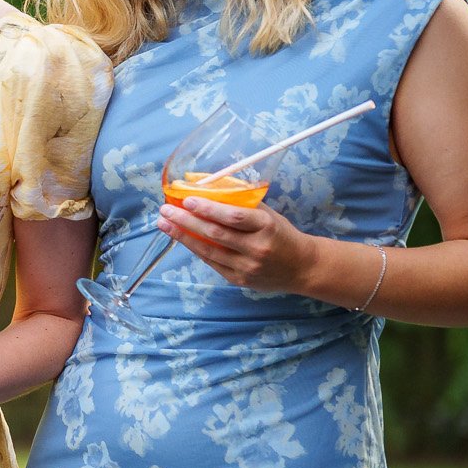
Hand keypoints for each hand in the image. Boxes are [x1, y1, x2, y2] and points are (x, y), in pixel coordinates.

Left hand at [155, 196, 316, 294]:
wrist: (304, 267)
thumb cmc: (281, 234)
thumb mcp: (268, 215)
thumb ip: (242, 204)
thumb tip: (208, 187)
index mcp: (267, 226)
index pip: (234, 217)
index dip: (208, 208)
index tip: (186, 199)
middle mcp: (257, 248)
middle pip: (215, 234)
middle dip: (186, 221)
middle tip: (165, 210)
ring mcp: (247, 266)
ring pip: (208, 250)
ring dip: (183, 236)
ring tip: (164, 224)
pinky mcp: (239, 279)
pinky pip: (212, 262)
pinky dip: (195, 248)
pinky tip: (182, 238)